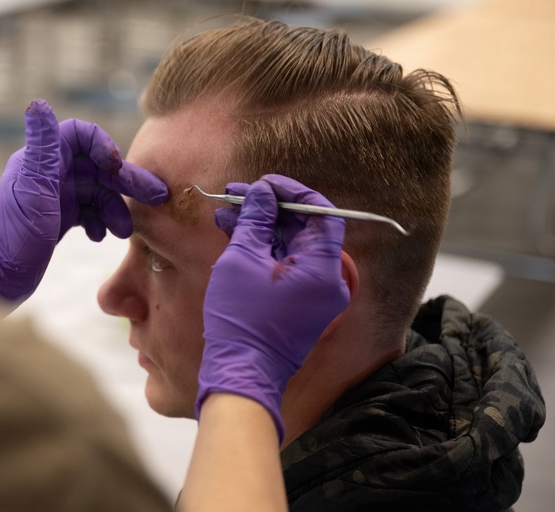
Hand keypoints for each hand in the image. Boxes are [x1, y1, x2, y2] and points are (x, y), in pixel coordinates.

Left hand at [0, 99, 167, 302]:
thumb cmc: (13, 236)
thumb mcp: (33, 190)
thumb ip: (42, 148)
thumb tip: (37, 103)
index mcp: (40, 160)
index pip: (79, 134)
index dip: (103, 145)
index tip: (116, 167)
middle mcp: (48, 174)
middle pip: (96, 165)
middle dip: (125, 180)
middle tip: (156, 196)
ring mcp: (54, 197)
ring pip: (97, 191)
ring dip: (115, 207)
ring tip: (125, 232)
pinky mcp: (58, 219)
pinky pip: (90, 211)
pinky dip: (101, 221)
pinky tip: (101, 237)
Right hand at [196, 175, 349, 441]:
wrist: (240, 372)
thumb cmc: (242, 318)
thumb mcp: (243, 259)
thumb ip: (256, 220)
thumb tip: (262, 193)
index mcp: (323, 269)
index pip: (321, 214)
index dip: (293, 192)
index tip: (265, 183)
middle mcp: (329, 282)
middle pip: (305, 230)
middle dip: (270, 209)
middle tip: (237, 195)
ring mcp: (316, 296)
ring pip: (291, 248)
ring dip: (262, 228)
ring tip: (226, 215)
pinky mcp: (300, 306)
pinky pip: (287, 268)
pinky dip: (264, 251)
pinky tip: (234, 236)